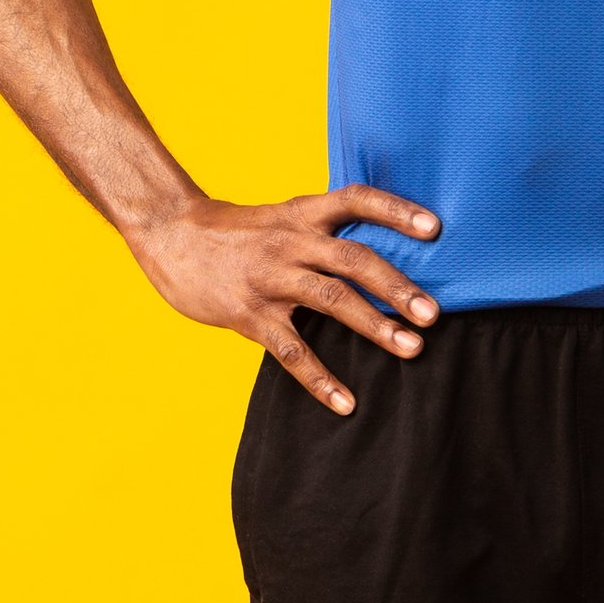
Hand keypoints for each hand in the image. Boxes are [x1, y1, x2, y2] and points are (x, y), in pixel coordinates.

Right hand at [136, 187, 439, 412]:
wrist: (169, 233)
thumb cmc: (234, 231)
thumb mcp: (281, 215)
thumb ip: (322, 230)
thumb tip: (380, 252)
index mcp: (302, 213)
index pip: (356, 199)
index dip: (395, 211)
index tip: (434, 228)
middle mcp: (290, 242)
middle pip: (352, 259)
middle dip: (396, 286)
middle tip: (433, 313)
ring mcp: (269, 278)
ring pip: (331, 301)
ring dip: (375, 326)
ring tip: (412, 349)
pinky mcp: (249, 314)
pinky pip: (291, 351)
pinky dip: (321, 380)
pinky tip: (346, 403)